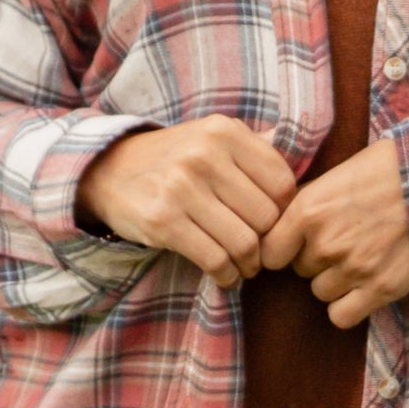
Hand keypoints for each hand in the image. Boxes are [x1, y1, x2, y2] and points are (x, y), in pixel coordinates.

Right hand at [75, 116, 297, 288]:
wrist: (108, 170)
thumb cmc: (173, 159)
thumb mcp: (211, 137)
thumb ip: (254, 146)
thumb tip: (300, 153)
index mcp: (225, 132)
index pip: (282, 184)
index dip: (284, 212)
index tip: (271, 224)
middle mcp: (205, 155)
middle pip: (266, 217)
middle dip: (267, 243)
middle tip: (259, 252)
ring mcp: (182, 188)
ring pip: (244, 242)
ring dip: (249, 264)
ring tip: (244, 266)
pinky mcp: (163, 221)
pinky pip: (215, 259)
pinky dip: (226, 275)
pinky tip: (224, 274)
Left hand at [260, 139, 408, 326]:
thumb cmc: (386, 170)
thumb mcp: (336, 173)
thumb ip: (304, 199)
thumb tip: (276, 217)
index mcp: (308, 211)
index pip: (269, 253)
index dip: (281, 250)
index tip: (293, 246)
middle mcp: (326, 244)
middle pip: (299, 270)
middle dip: (316, 259)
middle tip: (344, 240)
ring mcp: (354, 269)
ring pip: (321, 292)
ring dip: (335, 280)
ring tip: (360, 257)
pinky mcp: (381, 289)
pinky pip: (341, 316)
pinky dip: (349, 306)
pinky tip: (363, 287)